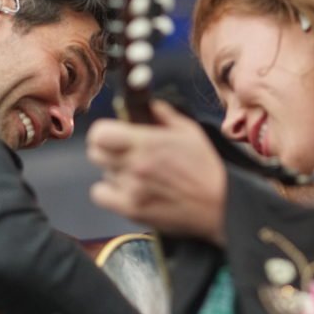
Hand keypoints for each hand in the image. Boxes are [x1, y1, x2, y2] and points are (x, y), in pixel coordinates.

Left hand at [86, 100, 226, 244]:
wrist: (218, 205)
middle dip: (107, 149)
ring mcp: (131, 188)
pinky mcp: (131, 209)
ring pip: (103, 172)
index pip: (100, 132)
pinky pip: (100, 194)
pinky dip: (109, 192)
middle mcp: (135, 165)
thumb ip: (162, 114)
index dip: (104, 132)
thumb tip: (145, 104)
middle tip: (123, 152)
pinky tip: (128, 189)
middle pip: (95, 152)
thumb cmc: (206, 169)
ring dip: (115, 171)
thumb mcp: (189, 131)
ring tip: (137, 174)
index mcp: (147, 142)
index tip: (113, 134)